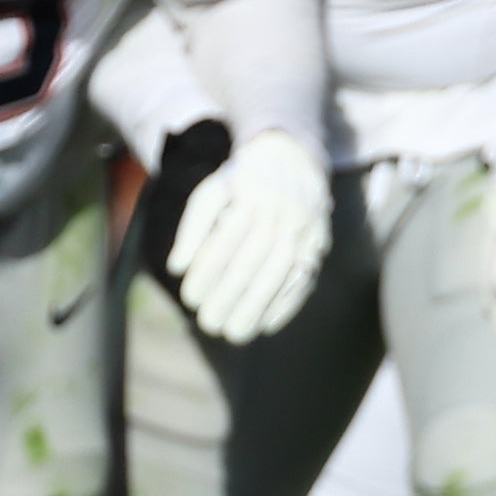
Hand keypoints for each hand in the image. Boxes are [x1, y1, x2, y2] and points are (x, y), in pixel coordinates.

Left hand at [168, 129, 330, 345]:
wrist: (292, 161)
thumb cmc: (241, 183)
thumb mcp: (211, 193)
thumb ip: (193, 228)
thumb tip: (177, 268)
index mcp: (251, 197)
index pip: (225, 242)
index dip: (206, 274)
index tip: (189, 300)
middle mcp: (282, 214)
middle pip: (252, 263)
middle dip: (229, 298)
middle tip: (208, 325)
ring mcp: (305, 233)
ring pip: (279, 277)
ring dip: (256, 309)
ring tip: (234, 334)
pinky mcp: (318, 248)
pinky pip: (303, 282)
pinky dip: (285, 307)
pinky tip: (265, 326)